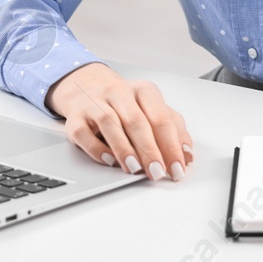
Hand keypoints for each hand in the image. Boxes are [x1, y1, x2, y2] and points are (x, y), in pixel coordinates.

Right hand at [45, 63, 193, 181]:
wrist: (88, 89)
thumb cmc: (127, 106)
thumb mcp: (154, 111)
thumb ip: (174, 130)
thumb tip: (186, 156)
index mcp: (144, 91)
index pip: (161, 118)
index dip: (171, 145)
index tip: (177, 167)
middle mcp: (119, 93)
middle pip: (136, 121)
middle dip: (149, 150)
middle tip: (158, 172)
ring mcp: (95, 103)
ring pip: (110, 123)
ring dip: (124, 148)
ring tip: (135, 168)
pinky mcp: (76, 118)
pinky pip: (84, 133)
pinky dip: (97, 149)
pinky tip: (109, 161)